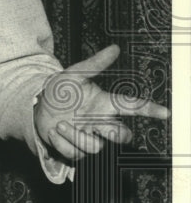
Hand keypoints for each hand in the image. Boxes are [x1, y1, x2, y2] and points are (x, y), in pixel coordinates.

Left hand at [34, 44, 169, 160]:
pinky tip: (54, 131)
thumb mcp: (72, 75)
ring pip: (96, 147)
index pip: (131, 106)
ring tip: (60, 124)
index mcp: (104, 104)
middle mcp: (100, 122)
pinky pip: (76, 154)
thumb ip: (94, 64)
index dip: (149, 109)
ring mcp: (89, 137)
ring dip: (75, 135)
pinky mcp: (76, 151)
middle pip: (122, 135)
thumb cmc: (60, 92)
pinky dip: (61, 142)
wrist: (37, 107)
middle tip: (99, 126)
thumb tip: (115, 48)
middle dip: (114, 133)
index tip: (164, 113)